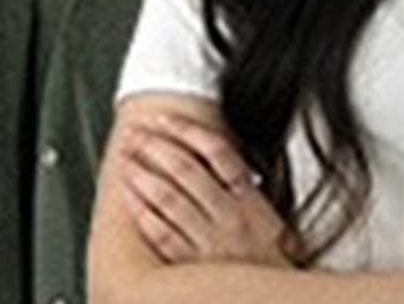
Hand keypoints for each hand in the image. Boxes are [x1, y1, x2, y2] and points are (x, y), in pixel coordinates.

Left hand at [118, 111, 293, 266]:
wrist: (277, 303)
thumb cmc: (270, 262)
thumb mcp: (269, 217)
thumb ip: (243, 186)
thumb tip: (211, 152)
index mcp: (250, 199)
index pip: (216, 151)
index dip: (186, 130)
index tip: (163, 119)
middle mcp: (230, 217)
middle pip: (186, 169)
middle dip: (154, 146)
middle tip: (134, 134)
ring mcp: (210, 243)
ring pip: (169, 199)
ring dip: (143, 175)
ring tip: (126, 160)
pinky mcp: (193, 268)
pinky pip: (162, 235)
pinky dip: (144, 213)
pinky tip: (131, 199)